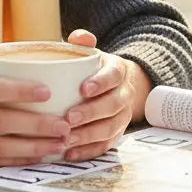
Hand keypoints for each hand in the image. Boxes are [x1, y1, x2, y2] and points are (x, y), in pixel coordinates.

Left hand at [60, 29, 152, 161]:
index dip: (100, 83)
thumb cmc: (93, 68)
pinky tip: (70, 154)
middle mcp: (124, 94)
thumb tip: (79, 38)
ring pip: (110, 128)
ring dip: (89, 135)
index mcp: (117, 71)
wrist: (117, 85)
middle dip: (91, 113)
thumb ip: (83, 42)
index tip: (83, 89)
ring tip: (67, 139)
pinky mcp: (116, 134)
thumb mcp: (91, 52)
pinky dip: (89, 151)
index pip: (113, 76)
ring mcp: (122, 116)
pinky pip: (106, 145)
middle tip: (70, 118)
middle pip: (113, 105)